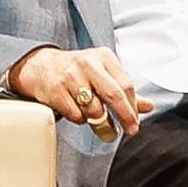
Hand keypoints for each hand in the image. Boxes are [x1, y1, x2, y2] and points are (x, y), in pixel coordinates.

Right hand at [7, 45, 154, 135]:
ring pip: (94, 109)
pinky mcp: (55, 90)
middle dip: (124, 116)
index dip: (133, 107)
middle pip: (113, 95)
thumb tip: (148, 106)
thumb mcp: (103, 73)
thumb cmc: (77, 71)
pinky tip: (75, 109)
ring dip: (95, 118)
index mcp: (103, 56)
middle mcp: (87, 63)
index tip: (135, 123)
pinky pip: (75, 115)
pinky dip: (78, 118)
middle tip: (129, 130)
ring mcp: (70, 76)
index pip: (126, 85)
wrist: (39, 66)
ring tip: (90, 112)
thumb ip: (124, 90)